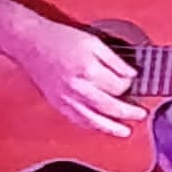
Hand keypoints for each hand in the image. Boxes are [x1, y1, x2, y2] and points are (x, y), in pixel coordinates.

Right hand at [11, 18, 144, 136]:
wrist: (30, 43)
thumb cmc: (59, 39)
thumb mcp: (93, 42)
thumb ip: (115, 60)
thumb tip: (131, 74)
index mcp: (89, 70)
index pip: (119, 86)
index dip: (130, 85)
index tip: (133, 82)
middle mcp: (78, 88)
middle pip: (110, 107)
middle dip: (128, 112)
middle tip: (141, 114)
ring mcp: (67, 99)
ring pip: (93, 120)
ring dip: (111, 128)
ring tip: (125, 131)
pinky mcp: (58, 104)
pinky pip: (77, 120)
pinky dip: (91, 126)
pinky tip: (100, 127)